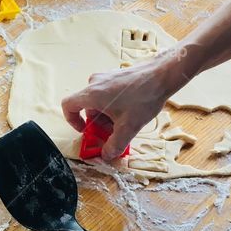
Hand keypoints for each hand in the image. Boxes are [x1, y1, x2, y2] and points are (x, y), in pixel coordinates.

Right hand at [60, 57, 183, 159]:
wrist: (162, 75)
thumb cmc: (144, 97)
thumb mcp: (129, 127)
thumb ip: (115, 145)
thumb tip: (106, 155)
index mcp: (92, 94)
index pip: (68, 106)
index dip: (72, 121)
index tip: (85, 130)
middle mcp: (95, 83)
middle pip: (86, 107)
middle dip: (97, 123)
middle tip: (111, 132)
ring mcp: (105, 77)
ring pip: (97, 101)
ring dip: (106, 115)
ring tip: (124, 122)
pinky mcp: (115, 76)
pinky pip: (106, 93)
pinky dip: (113, 106)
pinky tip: (130, 111)